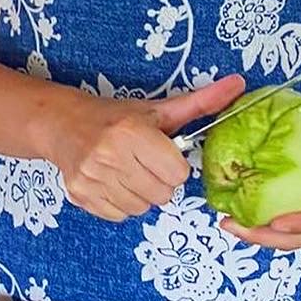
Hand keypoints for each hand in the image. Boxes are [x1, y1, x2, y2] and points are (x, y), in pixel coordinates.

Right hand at [47, 76, 245, 221]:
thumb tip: (238, 84)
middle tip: (143, 164)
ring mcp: (93, 177)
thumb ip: (200, 103)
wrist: (62, 124)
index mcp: (132, 132)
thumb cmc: (113, 118)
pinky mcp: (80, 195)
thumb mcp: (157, 109)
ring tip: (127, 172)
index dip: (173, 166)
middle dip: (158, 182)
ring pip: (141, 208)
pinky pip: (119, 216)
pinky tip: (113, 182)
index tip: (160, 154)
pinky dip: (121, 204)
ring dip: (140, 195)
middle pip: (161, 195)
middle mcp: (110, 155)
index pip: (177, 174)